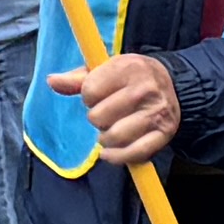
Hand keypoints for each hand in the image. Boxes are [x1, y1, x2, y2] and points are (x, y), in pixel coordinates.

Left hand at [48, 49, 181, 165]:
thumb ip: (77, 78)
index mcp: (129, 67)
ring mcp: (156, 113)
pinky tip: (112, 151)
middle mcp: (145, 89)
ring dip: (106, 139)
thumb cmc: (130, 78)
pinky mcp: (164, 134)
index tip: (99, 95)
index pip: (90, 90)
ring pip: (113, 137)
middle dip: (97, 119)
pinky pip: (133, 154)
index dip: (89, 96)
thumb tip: (52, 81)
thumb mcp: (105, 70)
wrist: (172, 85)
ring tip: (112, 130)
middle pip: (98, 117)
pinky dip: (117, 157)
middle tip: (108, 114)